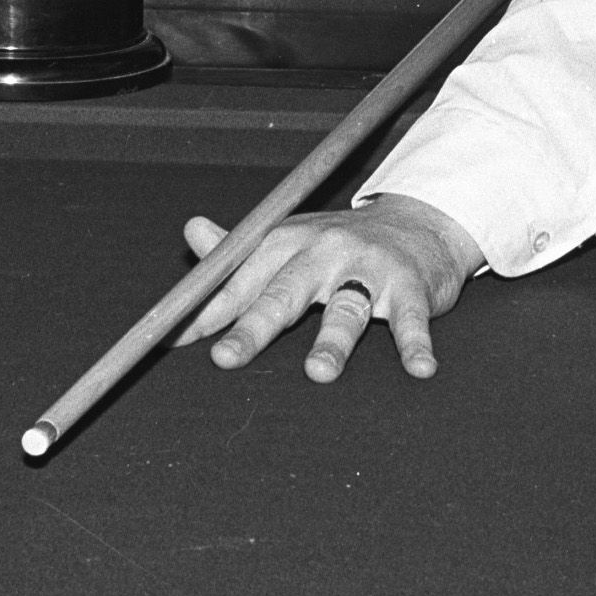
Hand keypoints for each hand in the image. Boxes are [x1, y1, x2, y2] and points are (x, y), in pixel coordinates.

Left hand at [175, 193, 484, 382]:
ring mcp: (368, 268)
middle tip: (226, 358)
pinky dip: (415, 343)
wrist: (418, 223)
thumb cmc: (338, 245)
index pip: (241, 281)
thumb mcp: (287, 242)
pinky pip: (411, 318)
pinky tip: (419, 368)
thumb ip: (238, 252)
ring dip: (332, 342)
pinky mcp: (410, 287)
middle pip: (284, 294)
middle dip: (254, 326)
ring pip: (346, 310)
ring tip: (318, 373)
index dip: (208, 312)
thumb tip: (191, 230)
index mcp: (287, 243)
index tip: (176, 340)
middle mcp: (324, 251)